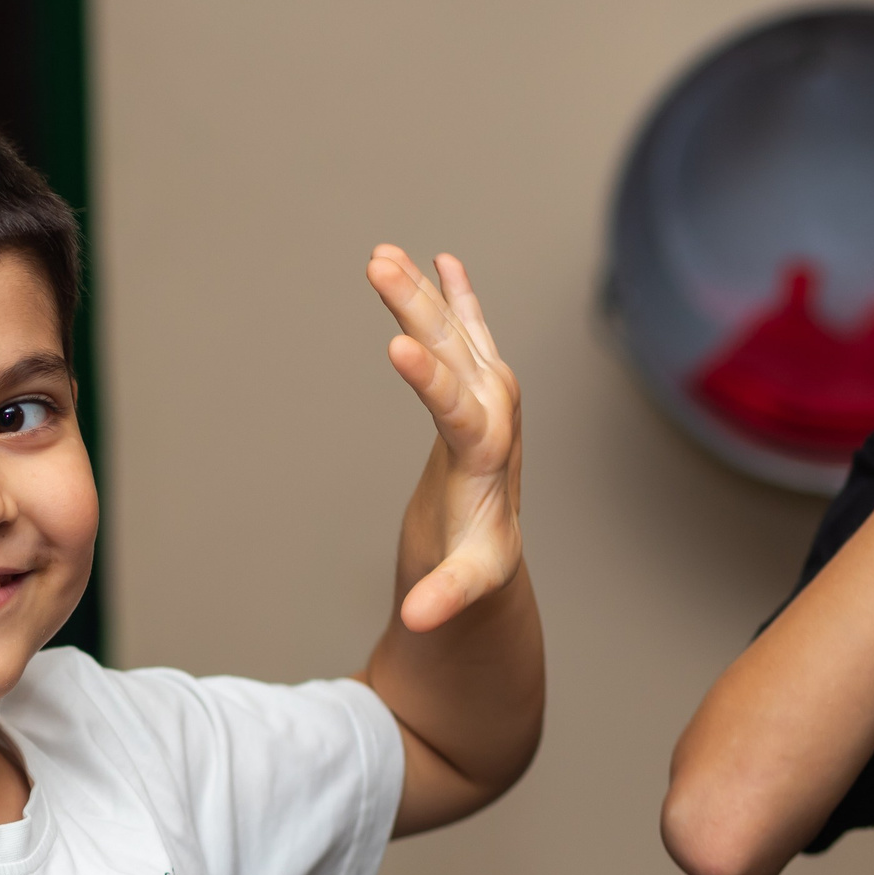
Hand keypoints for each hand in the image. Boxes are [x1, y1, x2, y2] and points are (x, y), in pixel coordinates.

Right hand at [367, 246, 522, 632]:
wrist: (496, 549)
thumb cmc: (477, 566)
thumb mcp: (465, 587)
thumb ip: (445, 599)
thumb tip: (420, 621)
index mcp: (487, 455)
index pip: (460, 409)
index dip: (429, 378)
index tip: (395, 344)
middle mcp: (497, 412)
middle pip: (455, 350)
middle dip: (416, 307)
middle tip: (376, 266)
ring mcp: (492, 395)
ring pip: (457, 330)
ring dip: (422, 290)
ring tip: (382, 253)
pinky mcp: (479, 389)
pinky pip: (469, 332)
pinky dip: (456, 296)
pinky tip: (442, 260)